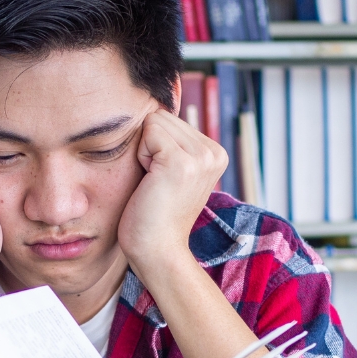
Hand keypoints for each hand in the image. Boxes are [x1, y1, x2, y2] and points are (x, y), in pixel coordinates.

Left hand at [118, 109, 227, 270]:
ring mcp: (201, 157)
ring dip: (145, 152)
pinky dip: (140, 156)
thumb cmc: (154, 214)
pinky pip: (148, 132)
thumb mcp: (170, 171)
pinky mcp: (182, 162)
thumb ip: (172, 141)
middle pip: (162, 117)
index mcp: (216, 153)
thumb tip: (154, 106)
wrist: (157, 251)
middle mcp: (215, 152)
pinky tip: (151, 183)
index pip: (170, 119)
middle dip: (149, 146)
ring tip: (155, 183)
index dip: (155, 146)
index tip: (162, 179)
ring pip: (154, 122)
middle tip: (157, 183)